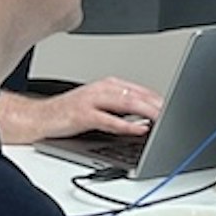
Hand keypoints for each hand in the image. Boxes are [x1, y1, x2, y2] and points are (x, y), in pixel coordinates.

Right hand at [0, 75, 163, 143]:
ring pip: (127, 104)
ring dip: (148, 112)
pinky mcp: (83, 115)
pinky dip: (127, 125)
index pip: (142, 91)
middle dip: (160, 106)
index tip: (177, 109)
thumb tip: (148, 119)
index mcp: (109, 85)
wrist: (38, 118)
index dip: (161, 100)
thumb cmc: (69, 114)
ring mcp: (92, 100)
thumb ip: (122, 110)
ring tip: (165, 120)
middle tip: (177, 116)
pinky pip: (110, 120)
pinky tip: (140, 129)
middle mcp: (102, 89)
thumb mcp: (100, 108)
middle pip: (138, 95)